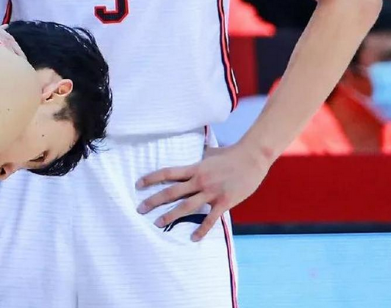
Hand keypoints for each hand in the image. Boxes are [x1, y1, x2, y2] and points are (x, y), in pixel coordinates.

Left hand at [137, 143, 270, 241]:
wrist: (252, 157)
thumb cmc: (232, 153)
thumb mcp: (211, 152)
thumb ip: (201, 157)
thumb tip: (197, 152)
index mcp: (195, 168)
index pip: (167, 173)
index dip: (151, 178)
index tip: (138, 185)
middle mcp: (199, 180)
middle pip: (171, 191)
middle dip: (154, 200)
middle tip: (139, 209)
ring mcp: (211, 192)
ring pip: (186, 206)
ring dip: (170, 215)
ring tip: (157, 223)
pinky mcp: (224, 202)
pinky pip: (210, 219)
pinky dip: (201, 230)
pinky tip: (192, 238)